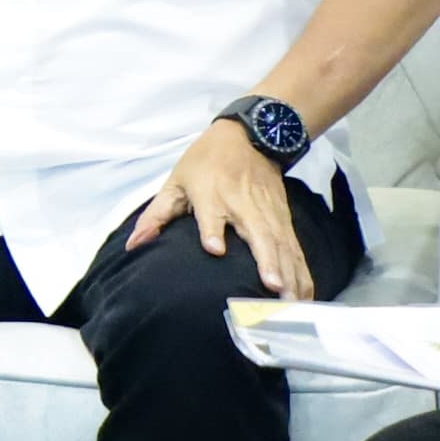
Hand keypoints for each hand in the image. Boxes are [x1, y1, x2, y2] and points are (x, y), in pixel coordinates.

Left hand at [131, 118, 316, 298]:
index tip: (215, 250)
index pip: (211, 213)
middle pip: (258, 233)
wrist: (247, 136)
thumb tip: (134, 244)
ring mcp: (268, 213)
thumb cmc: (205, 163)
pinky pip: (295, 249)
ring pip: (282, 245)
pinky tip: (305, 295)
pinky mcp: (284, 219)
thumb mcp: (176, 182)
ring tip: (292, 303)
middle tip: (272, 289)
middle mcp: (243, 205)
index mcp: (212, 194)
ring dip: (290, 273)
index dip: (212, 230)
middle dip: (268, 261)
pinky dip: (302, 272)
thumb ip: (157, 215)